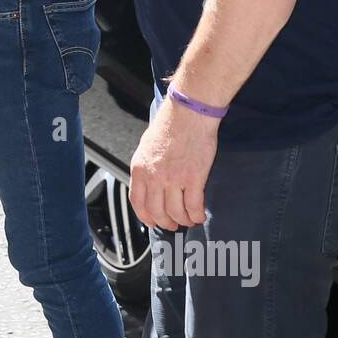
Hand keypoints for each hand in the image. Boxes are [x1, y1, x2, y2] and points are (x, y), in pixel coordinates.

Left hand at [129, 96, 219, 230]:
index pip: (137, 202)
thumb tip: (151, 183)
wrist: (189, 113)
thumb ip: (147, 167)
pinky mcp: (193, 178)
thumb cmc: (171, 124)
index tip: (152, 221)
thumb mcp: (147, 146)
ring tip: (189, 220)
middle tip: (173, 225)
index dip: (145, 216)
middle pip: (157, 211)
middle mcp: (153, 177)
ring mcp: (173, 179)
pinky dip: (197, 215)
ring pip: (175, 212)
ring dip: (183, 220)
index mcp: (140, 168)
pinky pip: (193, 206)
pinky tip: (200, 215)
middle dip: (166, 222)